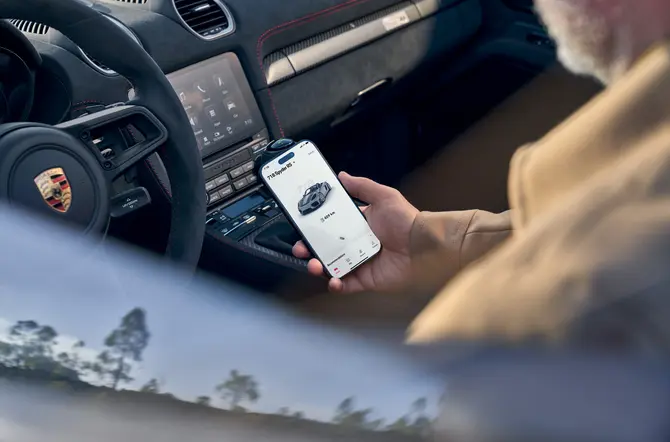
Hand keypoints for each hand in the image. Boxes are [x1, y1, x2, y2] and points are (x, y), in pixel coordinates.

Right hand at [293, 172, 418, 292]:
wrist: (423, 245)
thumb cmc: (407, 220)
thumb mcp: (384, 196)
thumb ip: (362, 186)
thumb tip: (342, 176)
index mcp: (358, 225)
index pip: (330, 226)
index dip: (314, 228)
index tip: (301, 227)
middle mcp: (356, 244)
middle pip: (325, 248)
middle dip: (309, 249)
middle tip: (301, 248)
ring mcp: (359, 262)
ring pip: (331, 267)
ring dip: (318, 267)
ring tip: (314, 265)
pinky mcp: (365, 279)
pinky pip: (346, 284)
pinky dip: (336, 285)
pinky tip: (332, 280)